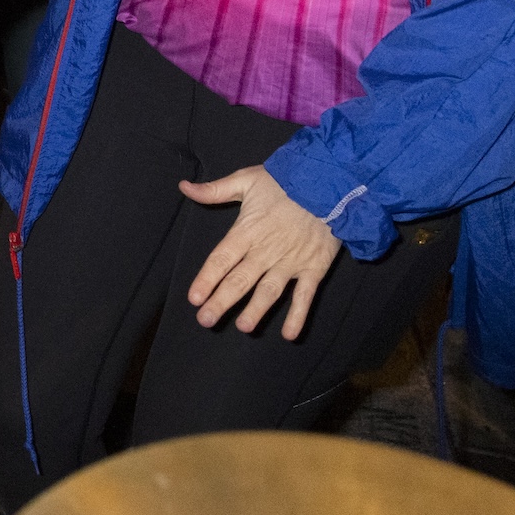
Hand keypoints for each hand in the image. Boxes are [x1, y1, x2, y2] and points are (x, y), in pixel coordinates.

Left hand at [181, 167, 343, 338]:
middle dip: (222, 302)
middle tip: (206, 321)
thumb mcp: (246, 179)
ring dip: (256, 310)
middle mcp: (266, 251)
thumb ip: (215, 190)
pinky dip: (298, 315)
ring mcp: (291, 262)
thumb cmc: (286, 181)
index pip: (221, 259)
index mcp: (247, 231)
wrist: (329, 183)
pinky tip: (289, 334)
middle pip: (240, 280)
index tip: (194, 298)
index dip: (207, 279)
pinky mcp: (314, 268)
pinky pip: (305, 295)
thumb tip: (184, 187)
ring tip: (243, 327)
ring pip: (269, 291)